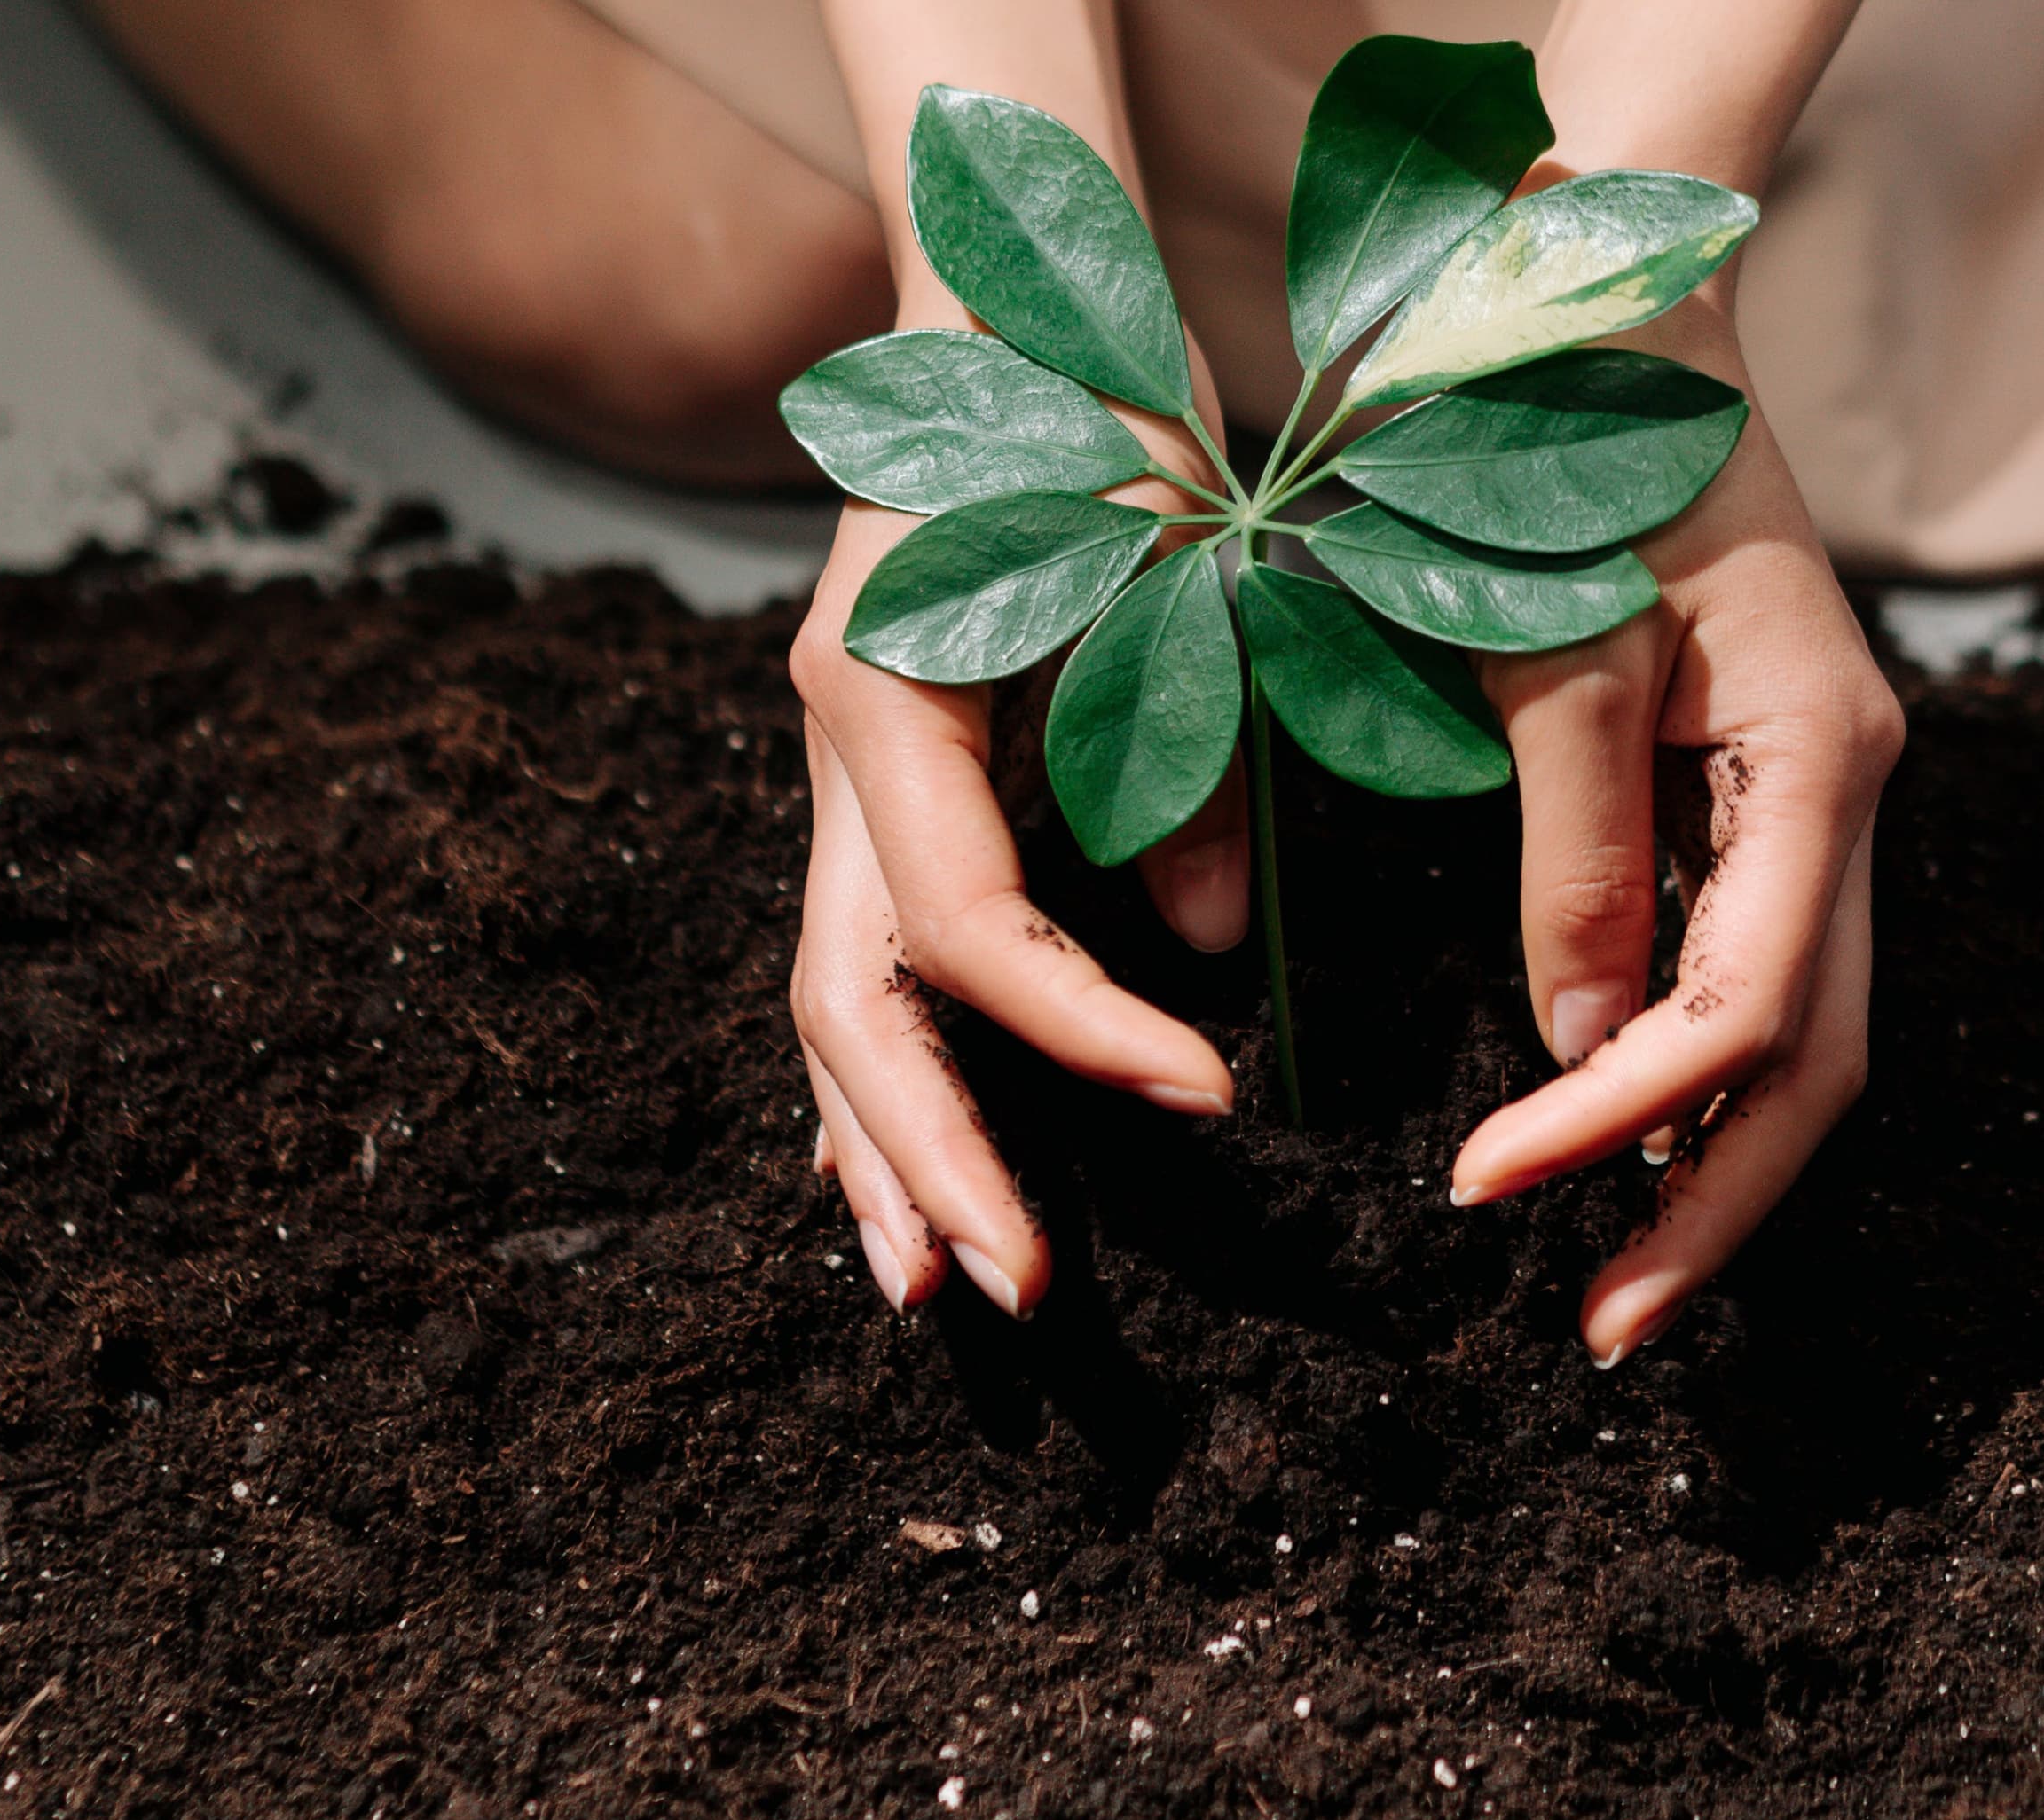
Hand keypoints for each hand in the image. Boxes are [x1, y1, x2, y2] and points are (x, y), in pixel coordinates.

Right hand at [787, 396, 1245, 1316]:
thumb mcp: (1168, 571)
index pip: (968, 927)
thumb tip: (1213, 949)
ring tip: (935, 1290)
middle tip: (1017, 1291)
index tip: (1209, 1100)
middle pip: (850, 1004)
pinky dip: (886, 1078)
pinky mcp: (873, 788)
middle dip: (932, 1158)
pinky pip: (861, 962)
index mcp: (889, 693)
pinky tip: (906, 1177)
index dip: (1081, 1034)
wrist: (1004, 305)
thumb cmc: (1096, 413)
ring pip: (829, 1005)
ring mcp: (837, 774)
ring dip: (881, 1154)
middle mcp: (836, 750)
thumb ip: (1186, 754)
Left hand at [1449, 306, 1903, 1366]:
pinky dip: (1686, 1074)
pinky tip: (1616, 1139)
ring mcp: (1815, 797)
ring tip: (1611, 1273)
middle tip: (1602, 1332)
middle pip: (1817, 1060)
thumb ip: (1575, 845)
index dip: (1623, 1122)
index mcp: (1824, 751)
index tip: (1485, 1188)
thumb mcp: (1559, 641)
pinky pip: (1752, 969)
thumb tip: (1577, 1049)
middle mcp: (1849, 793)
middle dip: (1712, 1206)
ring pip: (1800, 1031)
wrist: (1608, 303)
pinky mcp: (1761, 793)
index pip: (1749, 1006)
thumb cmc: (1571, 441)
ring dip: (1708, 1161)